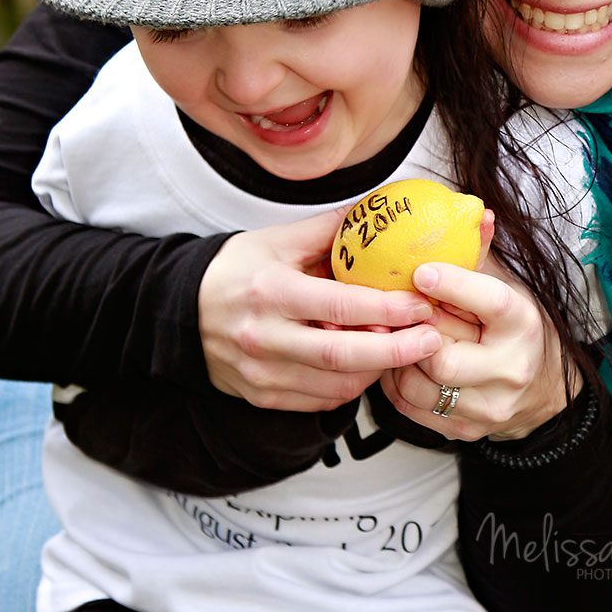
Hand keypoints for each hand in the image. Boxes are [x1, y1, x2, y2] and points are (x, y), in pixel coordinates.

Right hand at [198, 209, 441, 411]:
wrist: (179, 311)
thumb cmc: (235, 270)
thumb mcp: (277, 239)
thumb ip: (330, 229)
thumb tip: (379, 210)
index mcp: (271, 292)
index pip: (340, 307)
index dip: (388, 309)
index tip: (422, 304)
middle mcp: (265, 337)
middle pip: (343, 357)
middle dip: (396, 351)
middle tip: (432, 339)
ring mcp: (262, 374)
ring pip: (336, 387)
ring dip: (377, 372)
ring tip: (405, 351)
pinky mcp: (262, 397)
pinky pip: (319, 402)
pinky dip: (350, 387)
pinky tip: (368, 366)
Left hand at [380, 257, 580, 440]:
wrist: (541, 391)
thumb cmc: (515, 331)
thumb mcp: (506, 287)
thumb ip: (482, 255)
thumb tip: (476, 213)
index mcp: (522, 324)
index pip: (489, 302)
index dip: (452, 285)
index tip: (421, 271)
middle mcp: (510, 369)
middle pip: (442, 358)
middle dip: (413, 334)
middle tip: (398, 314)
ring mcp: (488, 405)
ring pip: (419, 388)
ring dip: (397, 359)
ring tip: (394, 337)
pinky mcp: (465, 430)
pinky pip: (411, 408)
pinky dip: (395, 383)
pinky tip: (397, 362)